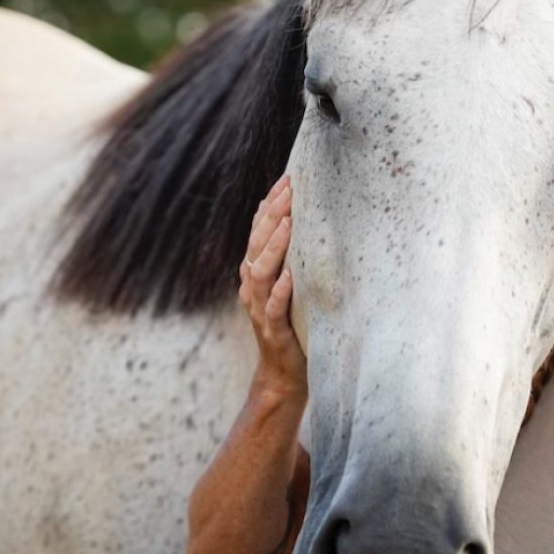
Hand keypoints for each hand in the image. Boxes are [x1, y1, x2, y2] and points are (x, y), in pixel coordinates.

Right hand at [238, 174, 306, 398]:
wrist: (284, 373)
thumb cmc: (292, 322)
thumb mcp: (289, 284)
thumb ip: (289, 256)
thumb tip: (301, 217)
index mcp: (255, 273)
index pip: (258, 232)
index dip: (269, 206)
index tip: (287, 180)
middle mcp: (252, 288)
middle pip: (256, 245)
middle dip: (272, 216)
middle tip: (290, 190)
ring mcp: (260, 310)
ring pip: (260, 273)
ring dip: (274, 247)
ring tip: (290, 223)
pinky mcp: (273, 332)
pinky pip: (273, 310)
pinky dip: (280, 292)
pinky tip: (290, 276)